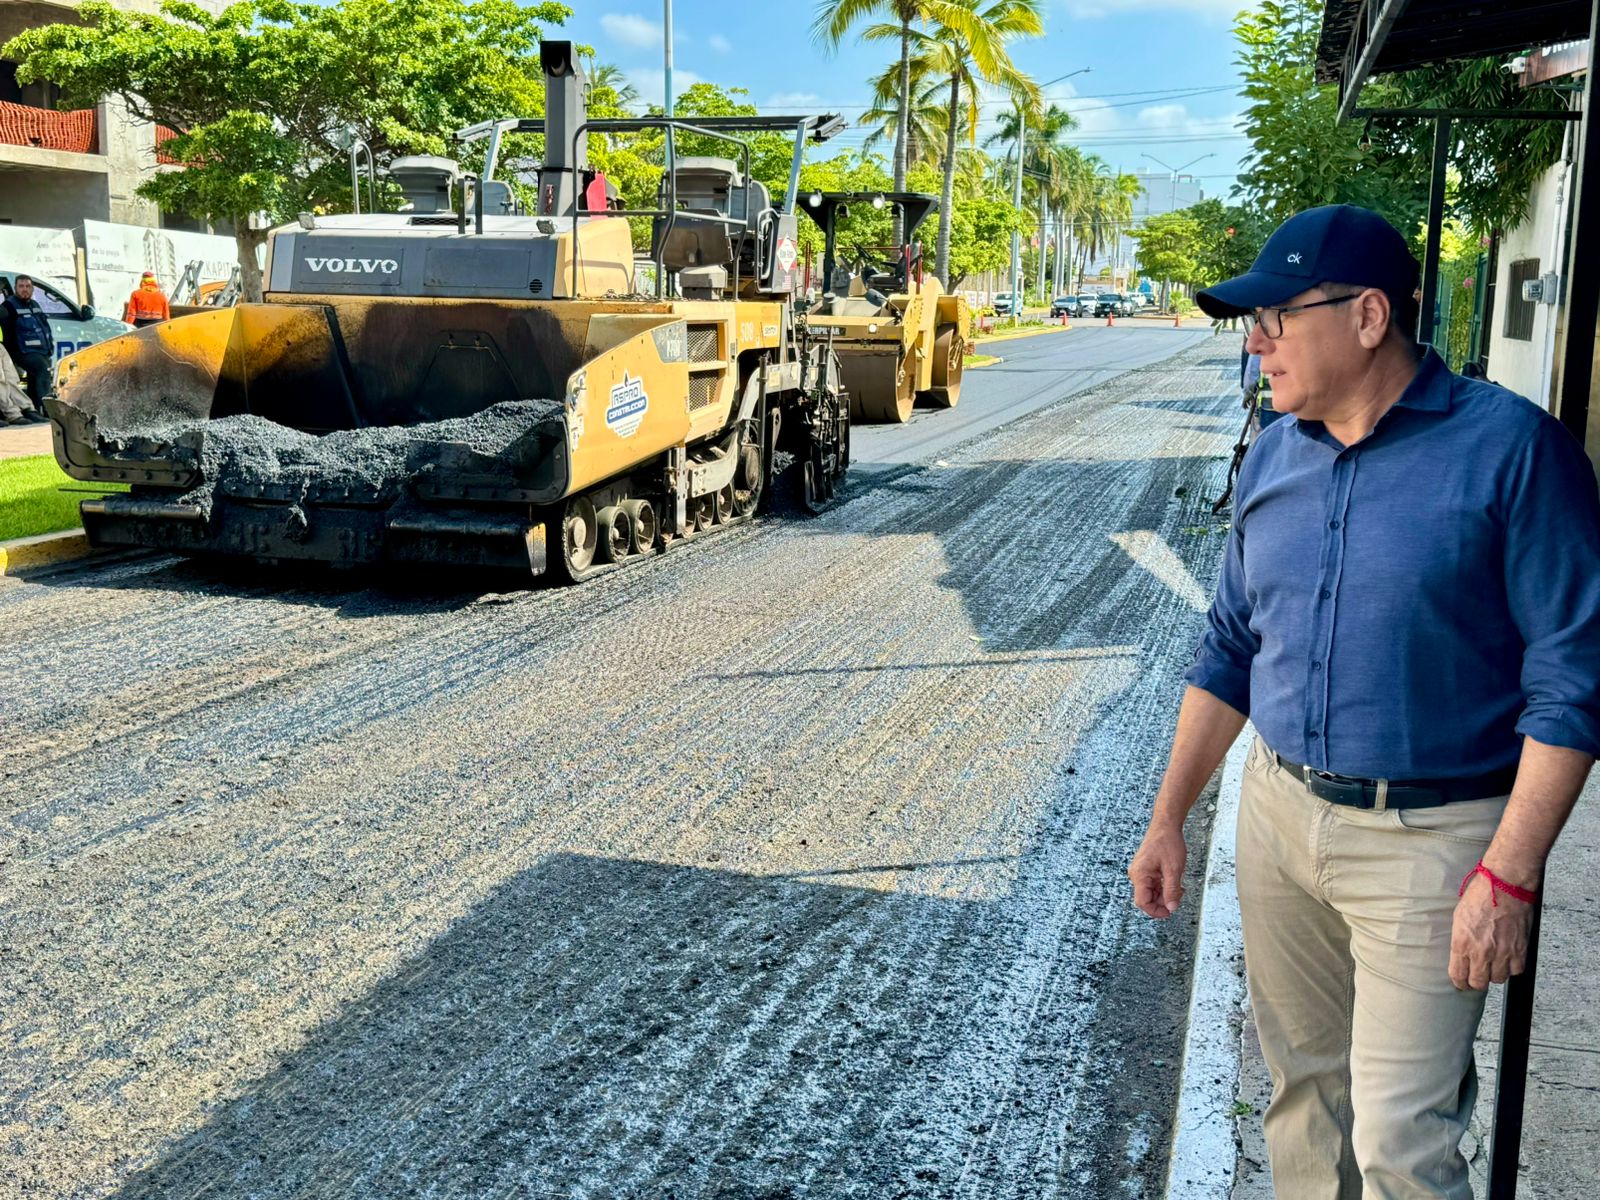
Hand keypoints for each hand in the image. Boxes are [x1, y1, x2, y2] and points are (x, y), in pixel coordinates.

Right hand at [1129, 822, 1186, 918]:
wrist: (1166, 825)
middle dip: (1164, 902)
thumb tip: (1171, 908)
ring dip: (1165, 894)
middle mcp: (1137, 874)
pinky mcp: (1146, 869)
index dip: (1156, 911)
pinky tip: (1174, 882)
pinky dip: (1164, 887)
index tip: (1170, 913)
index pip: (1142, 902)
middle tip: (1179, 896)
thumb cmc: (1168, 842)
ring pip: (1151, 892)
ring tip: (1179, 887)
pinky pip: (1153, 884)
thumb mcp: (1174, 869)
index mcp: (1139, 875)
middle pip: (1147, 899)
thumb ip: (1172, 890)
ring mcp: (1141, 872)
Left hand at [1449, 873, 1533, 989]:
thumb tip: (1460, 953)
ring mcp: (1502, 952)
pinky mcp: (1520, 950)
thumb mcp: (1458, 917)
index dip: (1459, 982)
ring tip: (1492, 965)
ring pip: (1498, 979)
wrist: (1505, 885)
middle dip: (1476, 981)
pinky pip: (1516, 970)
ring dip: (1494, 974)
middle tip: (1476, 976)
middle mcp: (1482, 952)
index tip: (1461, 983)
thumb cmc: (1480, 895)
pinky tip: (1508, 959)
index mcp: (1462, 943)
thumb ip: (1460, 939)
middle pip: (1479, 983)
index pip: (1458, 976)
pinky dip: (1512, 967)